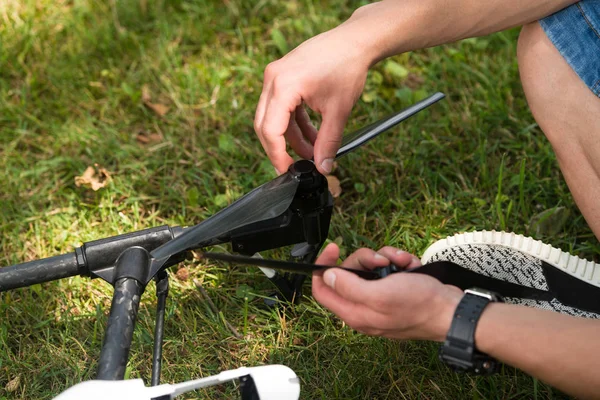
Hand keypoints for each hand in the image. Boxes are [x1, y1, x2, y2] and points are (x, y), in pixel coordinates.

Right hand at [254, 11, 378, 174]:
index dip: (277, 155)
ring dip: (290, 136)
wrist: (355, 41)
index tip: (288, 170)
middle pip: (264, 124)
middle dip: (279, 148)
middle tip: (294, 166)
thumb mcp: (339, 111)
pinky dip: (293, 122)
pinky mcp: (282, 75)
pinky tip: (311, 134)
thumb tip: (323, 167)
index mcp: (283, 86)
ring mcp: (275, 75)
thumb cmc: (347, 68)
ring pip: (272, 116)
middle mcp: (273, 78)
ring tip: (312, 150)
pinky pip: (280, 106)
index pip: (270, 130)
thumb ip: (328, 142)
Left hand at [312, 243, 462, 340]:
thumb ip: (347, 287)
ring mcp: (381, 298)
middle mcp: (364, 306)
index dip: (322, 267)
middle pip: (348, 273)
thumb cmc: (418, 306)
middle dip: (366, 259)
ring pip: (371, 267)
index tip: (333, 248)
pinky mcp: (396, 290)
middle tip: (381, 260)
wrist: (452, 311)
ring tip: (402, 262)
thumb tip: (326, 276)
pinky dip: (400, 262)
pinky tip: (410, 266)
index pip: (322, 290)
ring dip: (387, 258)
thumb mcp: (378, 294)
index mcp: (354, 312)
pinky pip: (389, 269)